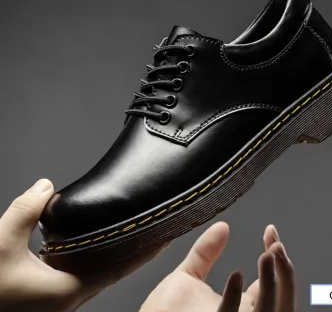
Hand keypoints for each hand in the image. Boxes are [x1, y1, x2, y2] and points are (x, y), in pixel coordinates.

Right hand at [0, 179, 165, 311]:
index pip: (119, 269)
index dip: (143, 252)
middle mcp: (69, 297)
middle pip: (115, 270)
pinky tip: (99, 243)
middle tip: (155, 229)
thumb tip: (46, 187)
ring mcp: (61, 296)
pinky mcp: (51, 293)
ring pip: (101, 272)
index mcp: (67, 290)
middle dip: (136, 250)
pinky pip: (84, 271)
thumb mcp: (0, 243)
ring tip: (135, 232)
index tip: (162, 236)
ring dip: (119, 253)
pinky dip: (99, 257)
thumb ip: (25, 210)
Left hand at [140, 222, 295, 311]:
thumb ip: (205, 252)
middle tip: (276, 244)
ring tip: (268, 254)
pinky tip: (235, 275)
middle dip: (285, 272)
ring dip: (272, 283)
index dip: (277, 258)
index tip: (270, 232)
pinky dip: (236, 297)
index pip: (272, 285)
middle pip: (282, 301)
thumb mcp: (188, 278)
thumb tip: (223, 226)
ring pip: (268, 311)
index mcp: (241, 308)